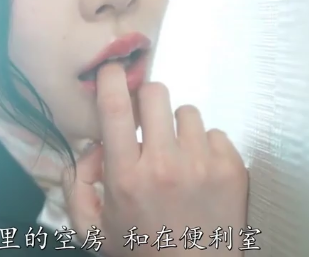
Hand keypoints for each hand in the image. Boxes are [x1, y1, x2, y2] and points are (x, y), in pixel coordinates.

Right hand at [65, 63, 248, 256]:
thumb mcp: (93, 230)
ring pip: (187, 112)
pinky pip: (216, 132)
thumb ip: (77, 186)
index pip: (115, 108)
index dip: (110, 78)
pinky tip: (200, 172)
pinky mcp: (232, 169)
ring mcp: (203, 165)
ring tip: (177, 156)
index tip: (111, 70)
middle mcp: (165, 165)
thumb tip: (91, 147)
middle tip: (146, 122)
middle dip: (146, 101)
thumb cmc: (142, 251)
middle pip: (155, 93)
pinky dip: (206, 147)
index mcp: (126, 177)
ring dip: (178, 128)